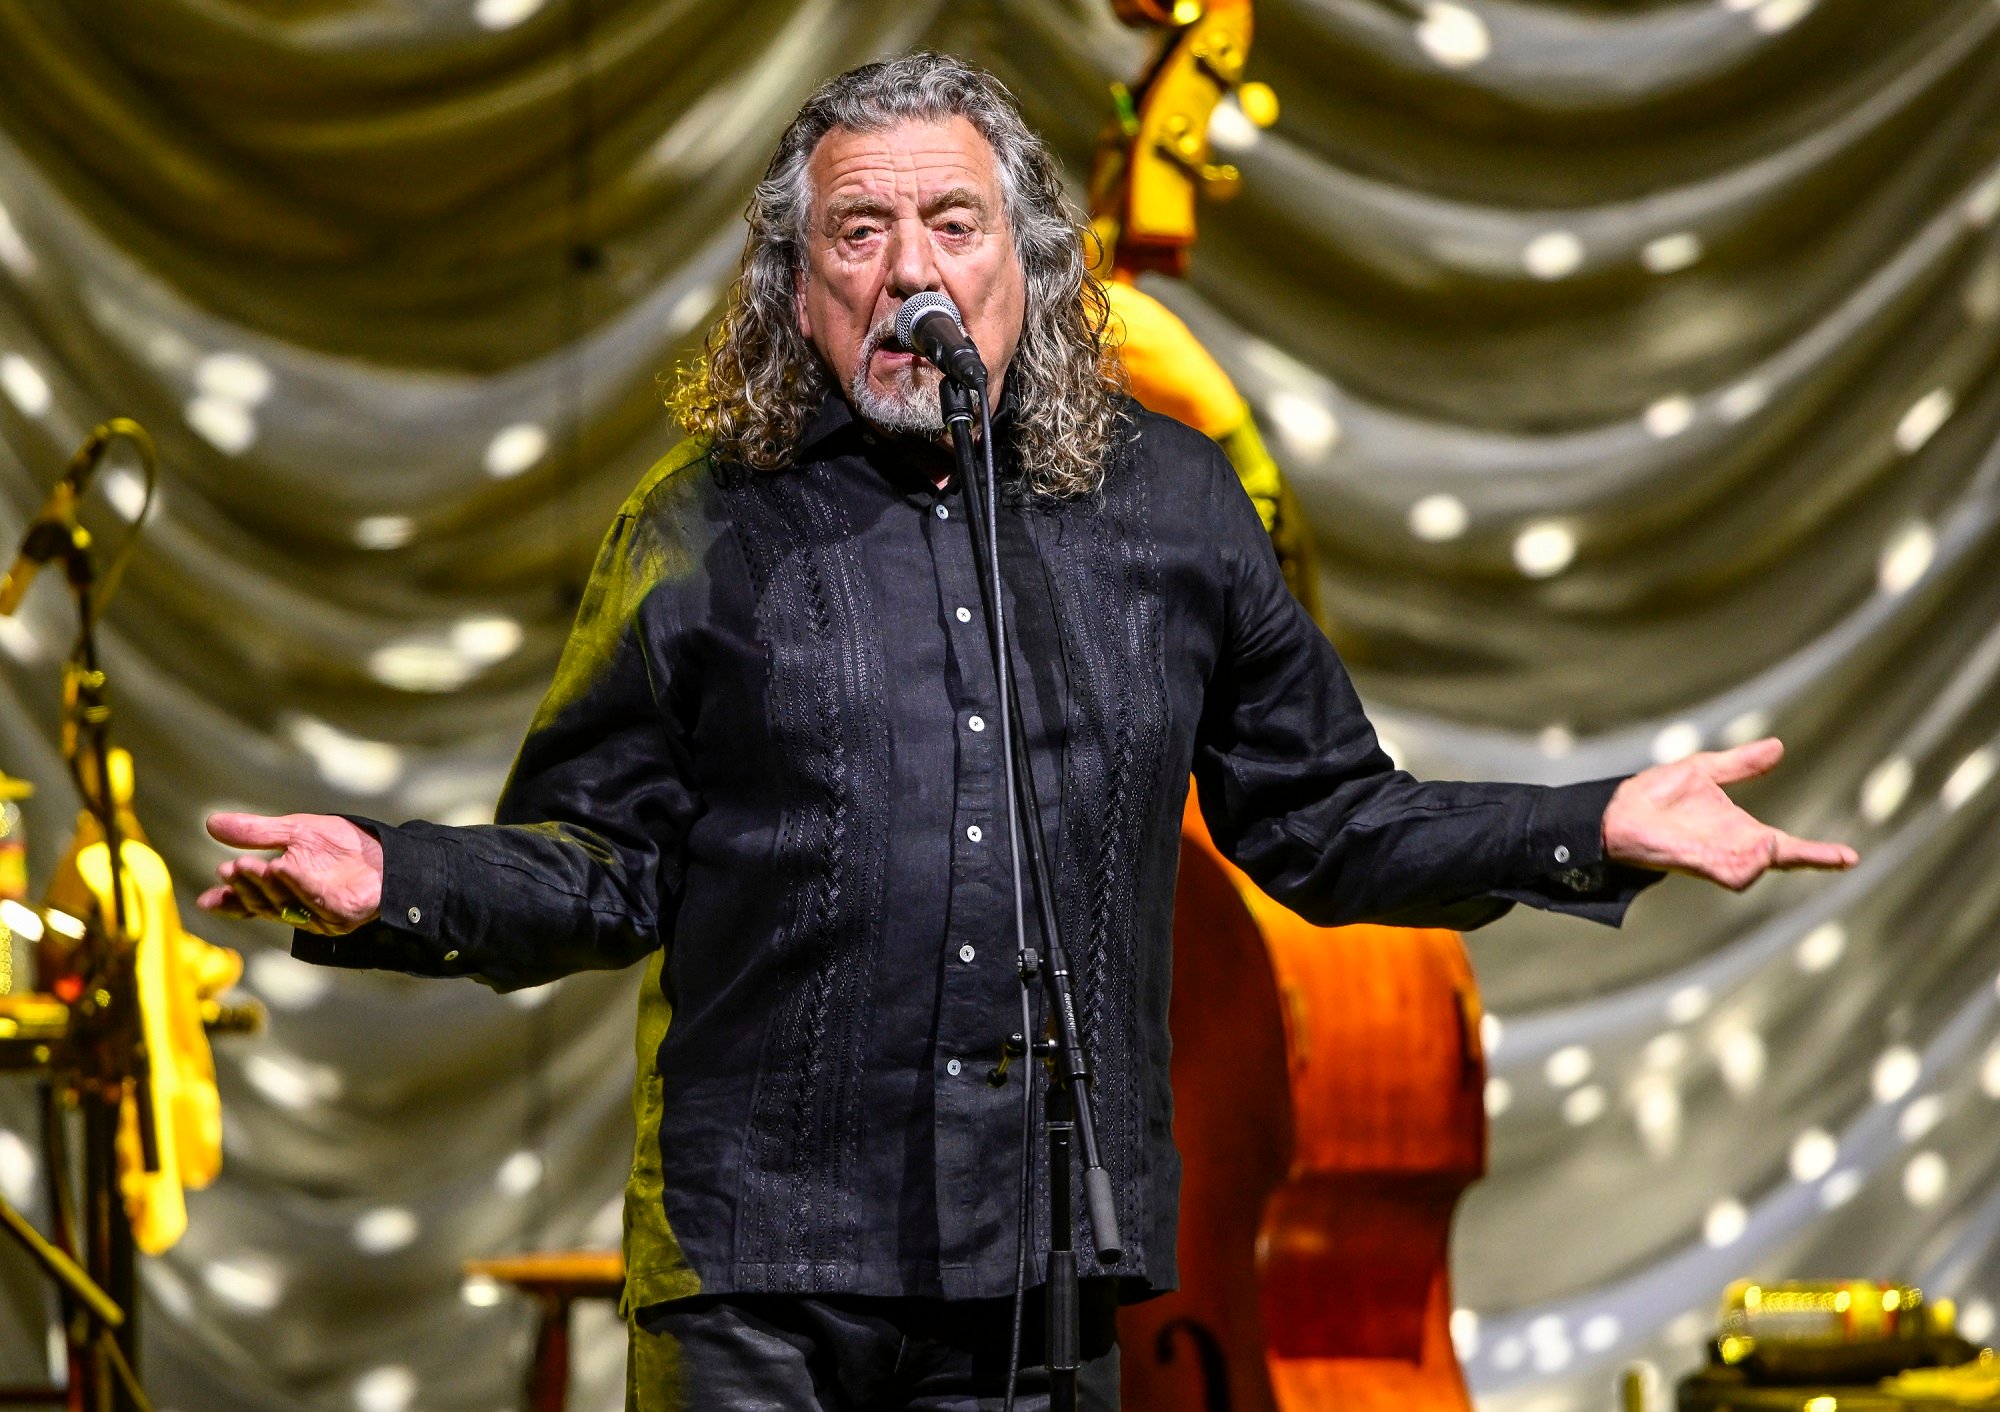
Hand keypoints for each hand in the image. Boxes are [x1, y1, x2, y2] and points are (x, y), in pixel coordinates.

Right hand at [197, 813, 383, 934]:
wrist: (388, 850)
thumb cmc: (343, 845)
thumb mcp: (295, 831)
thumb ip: (257, 832)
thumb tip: (211, 823)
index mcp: (283, 892)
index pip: (249, 902)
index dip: (229, 901)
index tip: (207, 899)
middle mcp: (298, 909)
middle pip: (264, 903)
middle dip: (246, 887)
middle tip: (231, 869)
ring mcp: (320, 915)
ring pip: (285, 904)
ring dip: (265, 886)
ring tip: (249, 865)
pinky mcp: (344, 914)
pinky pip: (316, 900)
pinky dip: (298, 884)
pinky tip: (283, 868)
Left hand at [1603, 737, 1856, 890]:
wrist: (1617, 811)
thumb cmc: (1656, 795)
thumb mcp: (1705, 771)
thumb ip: (1740, 764)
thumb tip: (1778, 747)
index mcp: (1742, 832)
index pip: (1789, 846)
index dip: (1819, 852)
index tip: (1851, 857)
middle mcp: (1735, 850)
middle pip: (1784, 861)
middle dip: (1813, 859)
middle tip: (1843, 857)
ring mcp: (1717, 859)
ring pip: (1756, 868)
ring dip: (1768, 855)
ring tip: (1771, 840)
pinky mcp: (1698, 864)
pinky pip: (1731, 872)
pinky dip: (1747, 863)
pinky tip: (1758, 846)